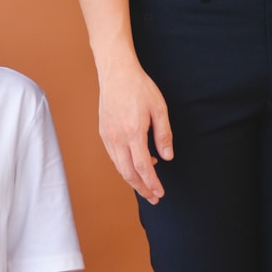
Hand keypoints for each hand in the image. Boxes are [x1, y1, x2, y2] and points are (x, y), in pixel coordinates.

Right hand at [96, 60, 172, 202]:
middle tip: (153, 198)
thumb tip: (167, 158)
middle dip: (142, 188)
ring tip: (146, 186)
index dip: (152, 183)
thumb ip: (163, 135)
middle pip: (128, 173)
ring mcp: (108, 136)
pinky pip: (114, 156)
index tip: (160, 193)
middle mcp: (118, 137)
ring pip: (119, 167)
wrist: (116, 73)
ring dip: (133, 179)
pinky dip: (125, 166)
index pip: (143, 167)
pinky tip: (137, 164)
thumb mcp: (159, 109)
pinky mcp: (104, 132)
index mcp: (133, 132)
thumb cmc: (140, 88)